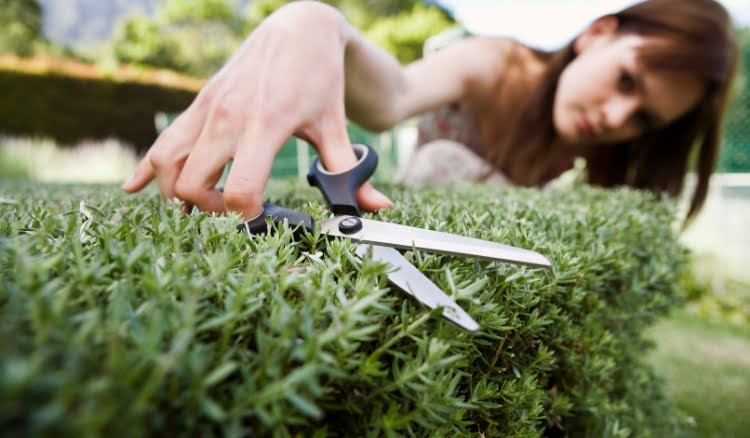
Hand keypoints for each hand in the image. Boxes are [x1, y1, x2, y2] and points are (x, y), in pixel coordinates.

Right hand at [122, 2, 391, 218]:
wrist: (300, 29)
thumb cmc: (320, 79)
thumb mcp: (336, 127)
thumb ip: (350, 172)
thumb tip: (376, 209)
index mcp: (265, 125)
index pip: (241, 190)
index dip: (248, 218)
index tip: (262, 222)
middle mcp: (228, 117)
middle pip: (193, 184)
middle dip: (209, 212)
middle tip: (234, 214)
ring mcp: (208, 109)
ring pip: (167, 164)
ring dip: (176, 195)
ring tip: (196, 211)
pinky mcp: (198, 103)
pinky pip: (161, 141)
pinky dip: (147, 168)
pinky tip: (134, 188)